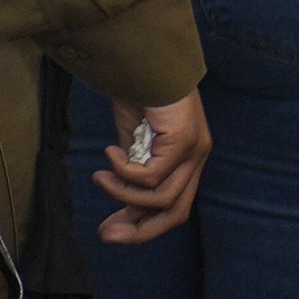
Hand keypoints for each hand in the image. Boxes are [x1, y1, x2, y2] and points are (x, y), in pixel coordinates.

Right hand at [90, 91, 208, 244]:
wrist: (146, 63)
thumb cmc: (139, 96)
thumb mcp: (133, 144)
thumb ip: (133, 173)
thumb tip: (122, 201)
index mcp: (188, 161)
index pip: (173, 208)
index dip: (143, 227)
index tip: (110, 231)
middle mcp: (197, 159)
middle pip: (175, 213)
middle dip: (139, 230)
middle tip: (105, 235)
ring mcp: (194, 151)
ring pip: (161, 198)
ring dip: (123, 194)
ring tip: (101, 177)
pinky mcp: (184, 142)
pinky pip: (151, 176)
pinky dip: (125, 171)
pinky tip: (111, 154)